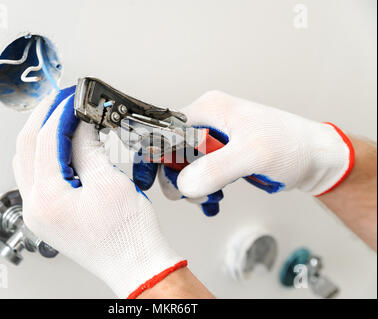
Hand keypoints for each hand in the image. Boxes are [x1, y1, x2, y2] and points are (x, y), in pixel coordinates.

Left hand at [13, 86, 185, 297]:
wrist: (137, 265)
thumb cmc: (129, 236)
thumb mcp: (110, 182)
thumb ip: (88, 147)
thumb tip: (80, 120)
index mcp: (47, 200)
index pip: (44, 140)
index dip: (60, 112)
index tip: (73, 95)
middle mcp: (35, 207)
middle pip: (27, 148)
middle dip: (44, 118)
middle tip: (62, 98)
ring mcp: (40, 213)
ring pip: (29, 162)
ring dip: (43, 135)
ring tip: (62, 116)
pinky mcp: (50, 215)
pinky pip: (39, 176)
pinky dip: (48, 155)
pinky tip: (63, 144)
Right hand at [134, 90, 353, 207]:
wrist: (314, 158)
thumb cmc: (291, 146)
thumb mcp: (253, 154)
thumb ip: (215, 168)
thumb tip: (183, 184)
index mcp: (208, 109)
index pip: (164, 130)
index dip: (154, 156)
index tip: (150, 181)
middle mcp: (207, 120)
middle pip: (170, 150)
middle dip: (177, 177)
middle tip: (191, 195)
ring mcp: (213, 138)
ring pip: (183, 165)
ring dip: (191, 187)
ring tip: (211, 199)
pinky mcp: (221, 153)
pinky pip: (199, 173)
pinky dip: (202, 189)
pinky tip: (215, 199)